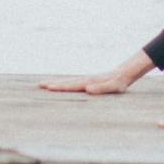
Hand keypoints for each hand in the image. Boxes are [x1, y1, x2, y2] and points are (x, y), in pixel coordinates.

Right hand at [39, 51, 154, 95]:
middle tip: (39, 85)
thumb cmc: (119, 83)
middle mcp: (85, 80)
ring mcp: (85, 80)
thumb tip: (87, 89)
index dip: (60, 87)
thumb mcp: (113, 87)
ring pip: (68, 82)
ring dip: (57, 83)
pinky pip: (73, 84)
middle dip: (53, 84)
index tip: (48, 87)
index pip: (71, 85)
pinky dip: (64, 85)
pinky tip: (60, 87)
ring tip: (45, 85)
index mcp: (88, 82)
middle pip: (66, 82)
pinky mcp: (87, 83)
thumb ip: (101, 88)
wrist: (124, 74)